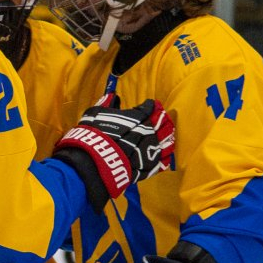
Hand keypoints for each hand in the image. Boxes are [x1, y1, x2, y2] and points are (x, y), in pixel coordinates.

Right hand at [53, 97, 174, 209]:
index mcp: (138, 116)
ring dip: (168, 137)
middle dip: (163, 120)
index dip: (151, 106)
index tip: (150, 105)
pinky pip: (163, 161)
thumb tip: (112, 96)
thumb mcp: (96, 113)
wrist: (96, 161)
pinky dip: (164, 157)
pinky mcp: (150, 166)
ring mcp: (151, 149)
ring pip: (167, 141)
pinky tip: (163, 155)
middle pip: (163, 123)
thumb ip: (107, 104)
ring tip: (167, 136)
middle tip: (162, 119)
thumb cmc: (95, 134)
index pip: (150, 107)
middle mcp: (149, 131)